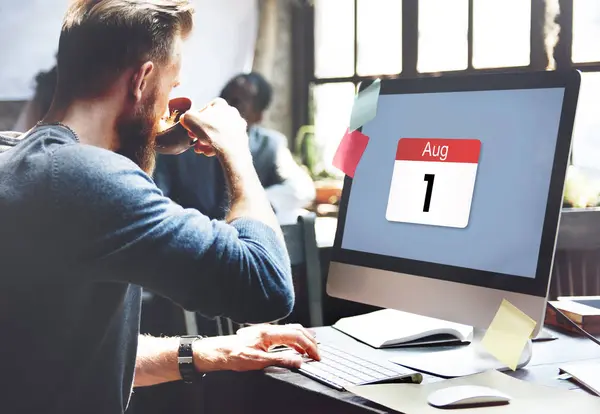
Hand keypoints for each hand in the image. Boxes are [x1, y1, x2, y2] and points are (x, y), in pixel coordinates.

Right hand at [180, 98, 248, 158]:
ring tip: (200, 149)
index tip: (190, 128)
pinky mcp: (242, 138)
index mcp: (220, 104)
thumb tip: (185, 118)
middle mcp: (232, 112)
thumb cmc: (211, 131)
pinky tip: (210, 153)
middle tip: (194, 140)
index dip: (195, 120)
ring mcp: (238, 125)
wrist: (231, 149)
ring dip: (207, 141)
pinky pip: (226, 141)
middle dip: (201, 133)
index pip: (204, 109)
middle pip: (211, 123)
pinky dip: (217, 146)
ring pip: (218, 133)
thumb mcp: (190, 119)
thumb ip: (186, 116)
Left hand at [193, 324, 319, 372]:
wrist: (218, 352)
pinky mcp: (264, 335)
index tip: (316, 356)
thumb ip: (280, 360)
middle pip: (297, 329)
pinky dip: (295, 340)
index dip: (309, 346)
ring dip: (303, 339)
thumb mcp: (258, 362)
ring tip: (311, 350)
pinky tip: (295, 348)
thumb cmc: (233, 355)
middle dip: (310, 341)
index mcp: (269, 333)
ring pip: (291, 330)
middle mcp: (269, 328)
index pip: (297, 336)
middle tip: (317, 353)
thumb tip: (298, 361)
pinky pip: (284, 334)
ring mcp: (266, 330)